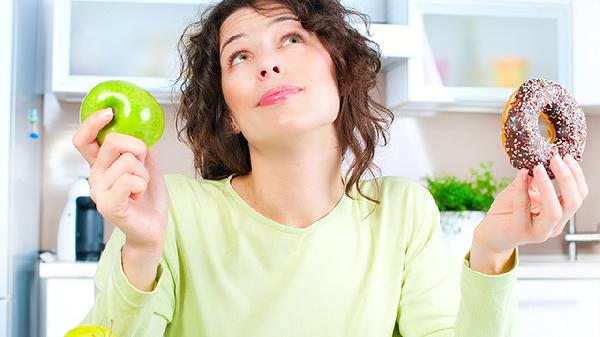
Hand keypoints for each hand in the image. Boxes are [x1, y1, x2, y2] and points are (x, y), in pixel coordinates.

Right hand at [72, 108, 168, 251]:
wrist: (154, 226)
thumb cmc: (148, 198)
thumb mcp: (145, 164)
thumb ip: (137, 147)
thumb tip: (137, 129)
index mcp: (100, 165)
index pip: (83, 139)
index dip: (91, 122)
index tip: (109, 112)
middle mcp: (94, 176)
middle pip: (113, 141)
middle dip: (138, 149)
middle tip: (141, 168)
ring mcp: (98, 191)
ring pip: (127, 161)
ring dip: (143, 173)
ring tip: (139, 188)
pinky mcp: (107, 205)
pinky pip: (128, 179)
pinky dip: (141, 184)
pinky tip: (137, 196)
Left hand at [470, 154, 587, 273]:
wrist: (491, 234)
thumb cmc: (507, 213)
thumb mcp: (523, 191)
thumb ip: (533, 180)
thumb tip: (538, 159)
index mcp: (560, 214)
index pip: (578, 195)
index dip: (576, 176)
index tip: (566, 157)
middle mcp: (554, 225)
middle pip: (573, 203)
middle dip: (567, 179)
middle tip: (556, 159)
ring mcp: (539, 232)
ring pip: (554, 211)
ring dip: (548, 186)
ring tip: (539, 167)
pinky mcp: (520, 232)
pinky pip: (524, 208)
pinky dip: (522, 189)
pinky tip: (521, 175)